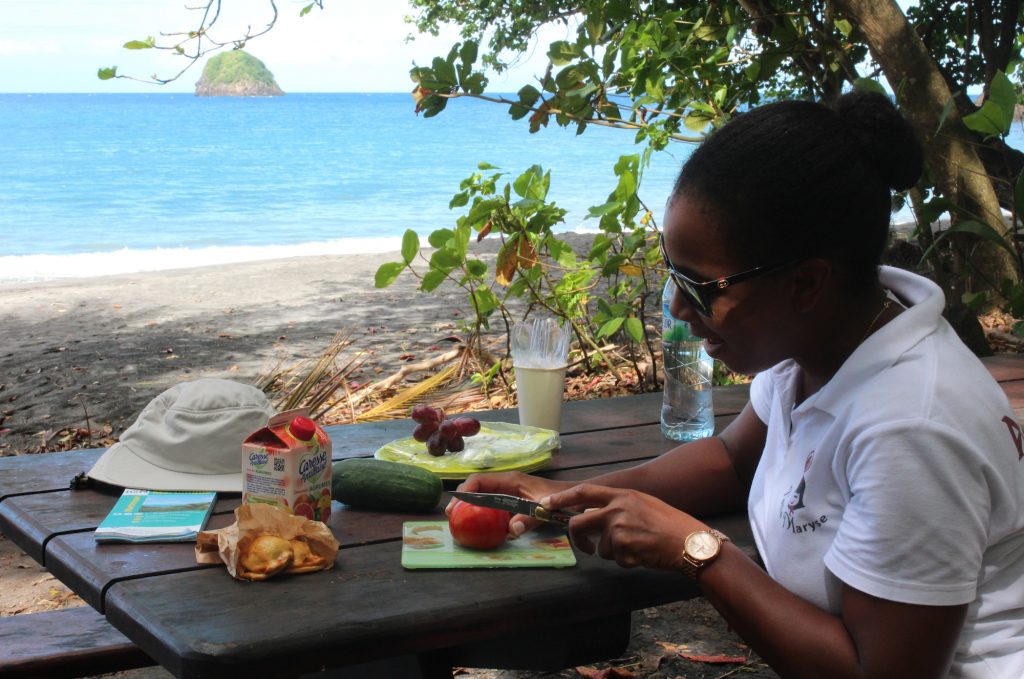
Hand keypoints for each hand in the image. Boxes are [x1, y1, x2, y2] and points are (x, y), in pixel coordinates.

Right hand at [446, 472, 572, 536]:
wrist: (576, 497)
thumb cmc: (561, 498)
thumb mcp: (545, 508)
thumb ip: (529, 518)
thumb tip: (511, 531)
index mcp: (510, 480)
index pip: (480, 480)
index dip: (465, 490)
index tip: (456, 505)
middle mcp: (506, 484)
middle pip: (477, 487)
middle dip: (463, 500)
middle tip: (452, 516)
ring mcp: (509, 493)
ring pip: (483, 496)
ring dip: (471, 507)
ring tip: (460, 522)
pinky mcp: (513, 502)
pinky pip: (492, 506)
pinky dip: (483, 514)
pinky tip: (480, 527)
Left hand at [542, 483, 707, 569]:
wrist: (691, 542)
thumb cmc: (671, 525)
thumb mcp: (644, 505)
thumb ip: (620, 507)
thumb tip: (596, 515)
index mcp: (623, 495)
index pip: (585, 492)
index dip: (563, 498)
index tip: (547, 503)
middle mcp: (617, 508)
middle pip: (579, 522)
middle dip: (578, 538)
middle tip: (585, 547)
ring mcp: (619, 527)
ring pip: (599, 548)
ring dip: (615, 553)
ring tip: (639, 548)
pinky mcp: (623, 547)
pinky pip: (615, 560)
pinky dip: (628, 562)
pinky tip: (645, 555)